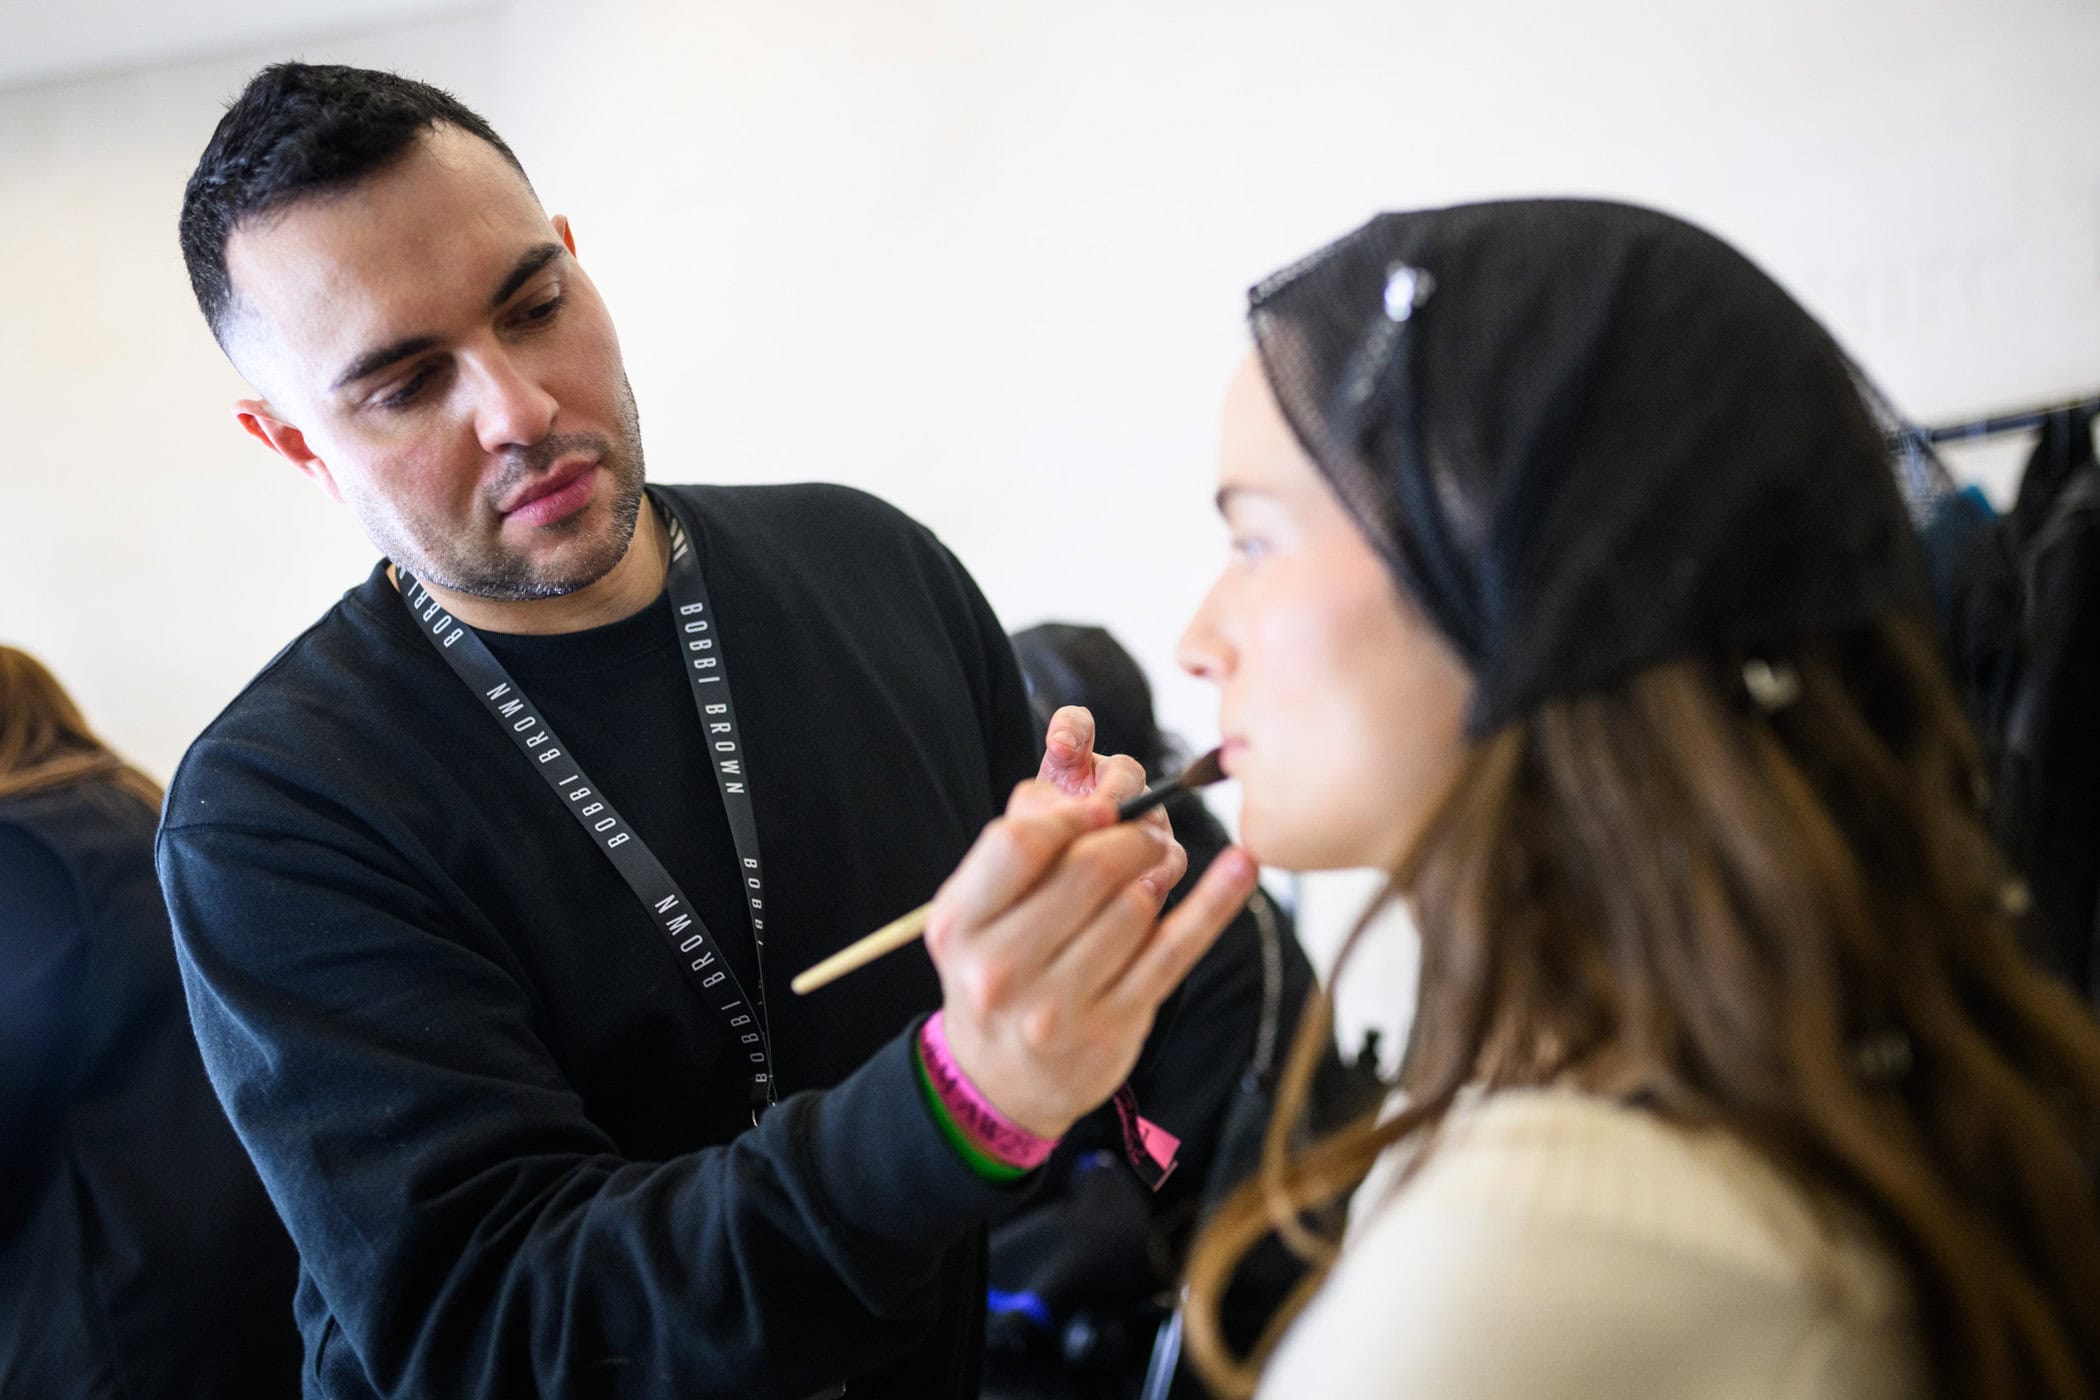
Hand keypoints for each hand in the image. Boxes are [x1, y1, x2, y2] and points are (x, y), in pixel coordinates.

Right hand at [923, 779, 1257, 1139]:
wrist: (1001, 1080)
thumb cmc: (996, 971)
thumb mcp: (977, 914)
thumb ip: (1017, 850)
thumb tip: (1091, 794)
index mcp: (961, 926)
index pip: (1021, 842)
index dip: (1072, 813)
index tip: (1103, 806)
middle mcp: (1001, 969)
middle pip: (1087, 869)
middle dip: (1131, 836)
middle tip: (1147, 831)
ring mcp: (1058, 1006)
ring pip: (1134, 906)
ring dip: (1158, 871)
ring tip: (1159, 864)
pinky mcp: (1114, 1026)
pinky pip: (1175, 950)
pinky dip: (1214, 902)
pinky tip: (1240, 868)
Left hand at [1037, 704, 1184, 899]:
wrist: (1062, 884)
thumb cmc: (1045, 845)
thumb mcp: (1027, 823)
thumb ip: (1035, 811)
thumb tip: (1058, 816)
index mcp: (1076, 763)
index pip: (1076, 726)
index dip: (1070, 729)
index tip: (1059, 745)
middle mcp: (1116, 780)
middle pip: (1126, 771)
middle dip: (1113, 793)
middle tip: (1100, 815)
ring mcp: (1144, 814)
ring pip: (1154, 815)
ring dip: (1139, 834)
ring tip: (1122, 852)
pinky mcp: (1162, 854)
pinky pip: (1170, 858)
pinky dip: (1159, 872)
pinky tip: (1142, 885)